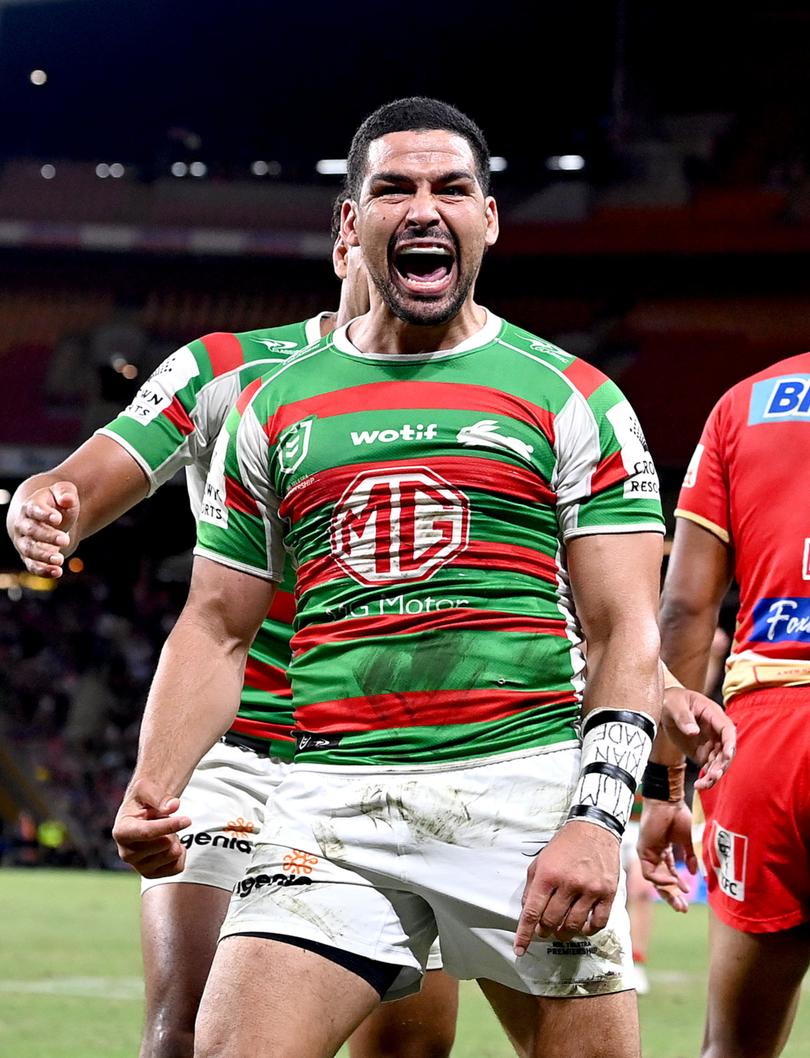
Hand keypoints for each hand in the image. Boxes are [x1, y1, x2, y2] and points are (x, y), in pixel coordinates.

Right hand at [11, 482, 80, 577]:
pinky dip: (43, 571)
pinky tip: (57, 572)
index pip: (34, 509)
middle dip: (47, 536)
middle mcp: (23, 525)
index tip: (58, 518)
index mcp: (31, 506)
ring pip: (30, 550)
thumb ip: (65, 492)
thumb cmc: (57, 504)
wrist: (47, 520)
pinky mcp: (30, 557)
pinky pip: (33, 566)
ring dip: (44, 556)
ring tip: (59, 560)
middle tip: (64, 539)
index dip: (44, 514)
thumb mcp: (63, 492)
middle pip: (32, 531)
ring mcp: (25, 542)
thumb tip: (67, 499)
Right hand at [112, 779, 190, 878]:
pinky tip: (170, 843)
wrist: (142, 814)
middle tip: (164, 820)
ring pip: (173, 855)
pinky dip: (181, 853)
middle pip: (165, 844)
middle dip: (172, 829)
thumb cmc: (143, 799)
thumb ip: (158, 796)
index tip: (187, 820)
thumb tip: (173, 806)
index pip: (147, 833)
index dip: (169, 826)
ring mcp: (138, 866)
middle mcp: (126, 853)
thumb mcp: (146, 788)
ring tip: (165, 831)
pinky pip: (177, 867)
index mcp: (121, 832)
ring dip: (176, 839)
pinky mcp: (151, 874)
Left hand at [514, 820, 619, 954]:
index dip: (524, 934)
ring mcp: (589, 889)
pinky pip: (597, 923)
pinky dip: (588, 931)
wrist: (594, 829)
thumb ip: (532, 887)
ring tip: (560, 930)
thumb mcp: (540, 860)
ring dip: (563, 933)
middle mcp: (568, 883)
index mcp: (548, 874)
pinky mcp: (607, 893)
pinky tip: (582, 927)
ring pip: (573, 926)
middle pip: (551, 921)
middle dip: (544, 931)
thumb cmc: (564, 845)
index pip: (532, 912)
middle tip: (544, 930)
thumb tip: (527, 912)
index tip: (519, 950)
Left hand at [637, 799, 696, 912]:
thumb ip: (691, 857)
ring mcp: (648, 853)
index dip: (678, 886)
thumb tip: (694, 874)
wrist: (668, 802)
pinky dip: (660, 879)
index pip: (670, 875)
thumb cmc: (678, 816)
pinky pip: (648, 873)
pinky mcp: (642, 851)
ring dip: (667, 892)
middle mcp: (655, 854)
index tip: (689, 894)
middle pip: (661, 881)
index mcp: (665, 852)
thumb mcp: (688, 841)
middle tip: (682, 909)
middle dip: (672, 896)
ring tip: (680, 902)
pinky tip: (673, 882)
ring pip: (654, 881)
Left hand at [662, 685, 735, 789]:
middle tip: (713, 775)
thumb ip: (683, 717)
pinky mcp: (703, 754)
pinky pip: (709, 768)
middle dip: (722, 764)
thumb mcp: (674, 704)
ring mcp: (711, 744)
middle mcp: (716, 731)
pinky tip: (699, 786)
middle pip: (726, 750)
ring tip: (703, 784)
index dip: (730, 742)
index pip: (727, 729)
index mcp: (713, 715)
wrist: (664, 707)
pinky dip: (706, 778)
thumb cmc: (671, 700)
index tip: (727, 755)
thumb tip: (694, 731)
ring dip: (715, 774)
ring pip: (719, 762)